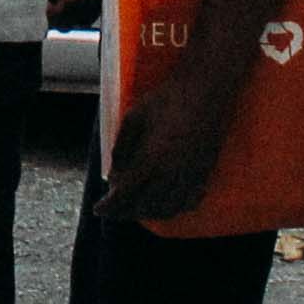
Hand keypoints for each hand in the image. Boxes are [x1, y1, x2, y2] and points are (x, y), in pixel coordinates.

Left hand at [104, 60, 237, 230]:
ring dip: (148, 213)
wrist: (206, 90)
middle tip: (112, 210)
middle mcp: (173, 173)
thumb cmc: (167, 98)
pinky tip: (165, 205)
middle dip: (125, 212)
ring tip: (134, 210)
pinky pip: (189, 202)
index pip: (126, 193)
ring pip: (168, 208)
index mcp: (153, 159)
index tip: (97, 209)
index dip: (110, 205)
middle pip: (145, 206)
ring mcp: (191, 175)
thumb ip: (121, 147)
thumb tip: (114, 174)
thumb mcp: (134, 117)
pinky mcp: (205, 172)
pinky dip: (174, 208)